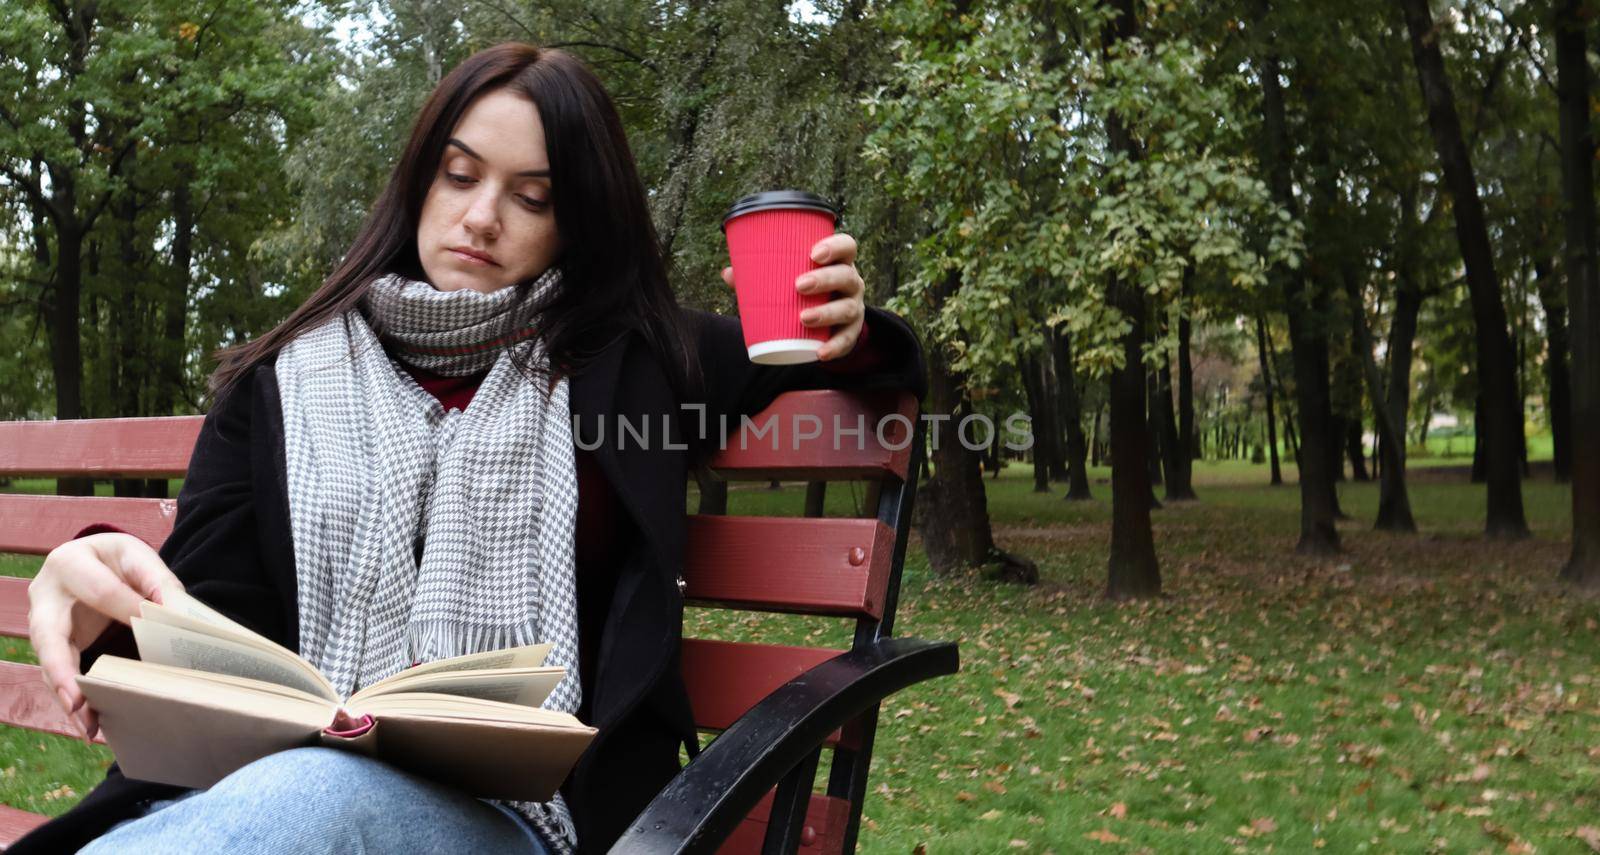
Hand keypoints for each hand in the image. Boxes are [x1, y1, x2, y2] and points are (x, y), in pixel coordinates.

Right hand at [28, 533, 182, 742]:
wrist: (94, 563)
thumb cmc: (116, 562)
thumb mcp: (137, 557)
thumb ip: (156, 580)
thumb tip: (172, 611)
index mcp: (68, 564)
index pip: (101, 591)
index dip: (129, 609)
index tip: (154, 626)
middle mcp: (45, 597)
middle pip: (49, 637)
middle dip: (63, 672)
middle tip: (78, 704)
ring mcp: (43, 625)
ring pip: (49, 664)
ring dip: (68, 696)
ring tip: (86, 726)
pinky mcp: (52, 648)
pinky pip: (58, 676)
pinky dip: (73, 699)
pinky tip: (88, 723)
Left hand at [720, 232, 866, 360]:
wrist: (829, 323)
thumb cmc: (805, 292)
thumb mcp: (789, 280)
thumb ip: (760, 275)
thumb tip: (728, 273)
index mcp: (838, 263)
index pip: (847, 246)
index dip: (835, 246)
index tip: (814, 253)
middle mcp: (851, 283)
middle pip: (846, 276)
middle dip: (825, 279)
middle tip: (799, 285)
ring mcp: (854, 308)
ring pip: (848, 308)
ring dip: (827, 313)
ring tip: (804, 318)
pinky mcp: (851, 333)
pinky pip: (846, 340)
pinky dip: (834, 347)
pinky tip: (820, 352)